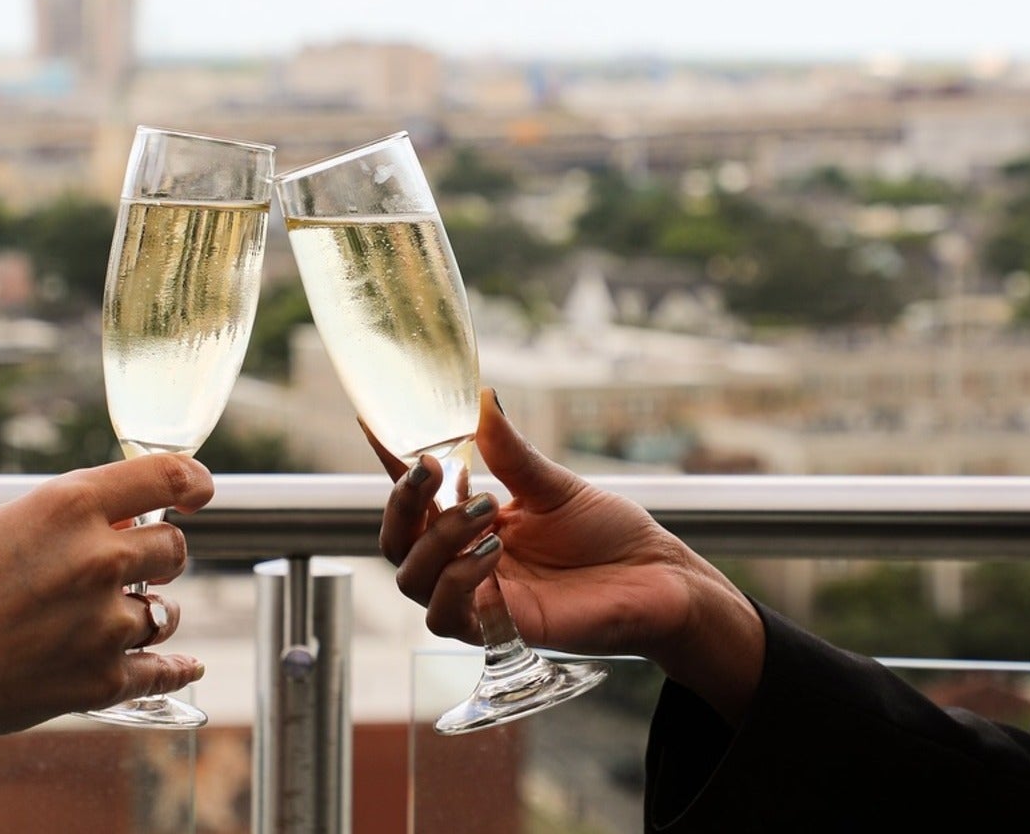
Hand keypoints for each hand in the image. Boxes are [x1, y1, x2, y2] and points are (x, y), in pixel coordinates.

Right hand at [0, 453, 213, 755]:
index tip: (199, 491)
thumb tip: (132, 521)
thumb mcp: (4, 524)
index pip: (166, 476)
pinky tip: (185, 666)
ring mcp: (104, 624)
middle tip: (119, 569)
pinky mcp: (102, 680)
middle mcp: (98, 559)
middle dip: (155, 555)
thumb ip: (71, 516)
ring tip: (100, 621)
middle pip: (174, 546)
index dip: (193, 481)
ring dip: (147, 611)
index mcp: (69, 505)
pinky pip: (163, 670)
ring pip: (166, 609)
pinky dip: (173, 668)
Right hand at [372, 389, 762, 719]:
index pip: (417, 497)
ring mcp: (479, 598)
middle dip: (402, 503)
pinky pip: (447, 615)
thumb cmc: (610, 536)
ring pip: (412, 579)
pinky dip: (458, 579)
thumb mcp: (554, 485)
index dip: (389, 464)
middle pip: (396, 543)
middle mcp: (465, 562)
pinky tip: (492, 552)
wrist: (658, 580)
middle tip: (431, 469)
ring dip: (437, 539)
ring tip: (484, 512)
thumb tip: (482, 398)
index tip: (370, 421)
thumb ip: (510, 452)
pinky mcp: (498, 631)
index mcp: (473, 524)